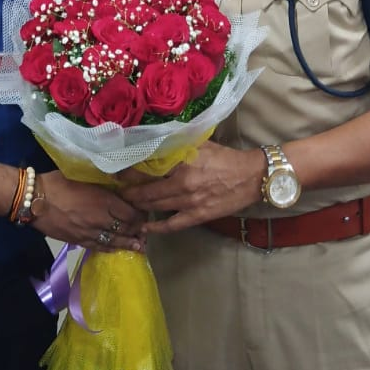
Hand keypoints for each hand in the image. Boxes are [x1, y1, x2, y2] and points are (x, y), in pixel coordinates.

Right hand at [32, 171, 145, 251]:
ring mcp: (89, 232)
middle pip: (124, 228)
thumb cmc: (57, 182)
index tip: (144, 214)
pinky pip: (98, 247)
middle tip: (145, 232)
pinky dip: (110, 249)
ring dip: (128, 244)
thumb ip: (101, 182)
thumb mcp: (83, 176)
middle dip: (137, 231)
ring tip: (139, 247)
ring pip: (114, 241)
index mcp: (103, 200)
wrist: (34, 200)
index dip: (140, 215)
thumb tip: (116, 181)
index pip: (129, 212)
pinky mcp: (78, 240)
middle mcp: (100, 219)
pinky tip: (116, 250)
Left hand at [119, 141, 262, 233]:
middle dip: (129, 191)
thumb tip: (154, 141)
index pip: (147, 168)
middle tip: (118, 191)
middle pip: (147, 190)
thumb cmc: (225, 158)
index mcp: (182, 162)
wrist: (251, 177)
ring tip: (127, 204)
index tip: (117, 172)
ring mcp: (189, 202)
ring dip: (139, 205)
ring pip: (155, 206)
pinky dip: (157, 227)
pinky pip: (172, 225)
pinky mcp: (198, 216)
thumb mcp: (199, 144)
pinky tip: (144, 228)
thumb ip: (177, 144)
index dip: (129, 172)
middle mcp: (182, 182)